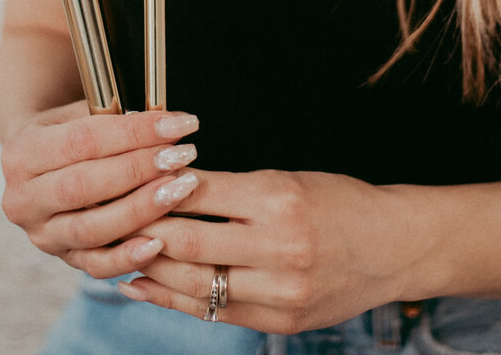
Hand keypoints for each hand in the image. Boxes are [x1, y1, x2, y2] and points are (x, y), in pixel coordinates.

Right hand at [0, 100, 200, 276]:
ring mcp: (41, 234)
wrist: (35, 165)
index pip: (82, 141)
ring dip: (141, 210)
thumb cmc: (67, 131)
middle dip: (139, 170)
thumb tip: (166, 123)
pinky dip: (128, 257)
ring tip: (180, 189)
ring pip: (91, 229)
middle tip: (182, 155)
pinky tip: (159, 243)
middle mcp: (23, 198)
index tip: (178, 124)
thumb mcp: (77, 112)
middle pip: (84, 186)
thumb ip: (113, 117)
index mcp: (22, 152)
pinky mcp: (61, 258)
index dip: (133, 133)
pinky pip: (96, 264)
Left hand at [119, 168, 422, 333]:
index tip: (127, 180)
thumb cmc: (338, 201)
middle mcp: (278, 247)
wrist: (392, 246)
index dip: (157, 188)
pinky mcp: (280, 322)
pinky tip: (144, 284)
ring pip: (194, 282)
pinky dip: (173, 298)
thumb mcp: (288, 178)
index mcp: (278, 198)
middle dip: (143, 230)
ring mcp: (279, 291)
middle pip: (188, 240)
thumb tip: (171, 188)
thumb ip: (234, 190)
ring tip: (116, 252)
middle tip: (108, 217)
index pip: (200, 192)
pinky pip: (213, 311)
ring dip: (150, 268)